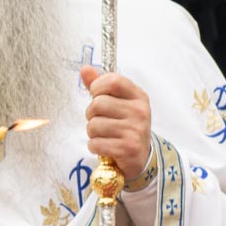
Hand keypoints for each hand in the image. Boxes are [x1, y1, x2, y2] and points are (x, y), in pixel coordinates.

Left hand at [79, 65, 151, 185]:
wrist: (140, 156)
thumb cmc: (124, 125)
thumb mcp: (117, 103)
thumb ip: (100, 86)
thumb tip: (85, 69)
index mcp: (138, 96)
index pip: (112, 81)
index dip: (97, 88)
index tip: (97, 96)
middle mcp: (140, 111)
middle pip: (98, 104)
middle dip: (91, 115)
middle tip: (101, 121)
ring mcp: (135, 130)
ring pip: (93, 125)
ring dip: (92, 133)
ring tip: (105, 135)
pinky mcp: (128, 148)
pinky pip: (95, 143)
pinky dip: (94, 147)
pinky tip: (105, 147)